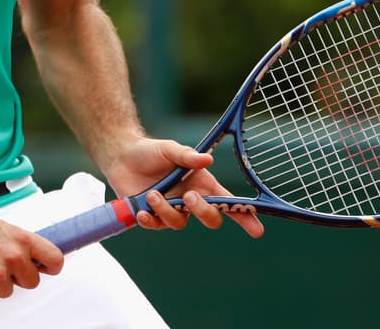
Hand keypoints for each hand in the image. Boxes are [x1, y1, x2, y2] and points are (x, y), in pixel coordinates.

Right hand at [0, 213, 63, 305]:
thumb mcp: (1, 228)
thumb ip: (20, 243)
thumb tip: (33, 257)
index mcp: (21, 239)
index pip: (54, 258)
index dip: (50, 267)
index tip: (45, 269)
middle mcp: (14, 256)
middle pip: (32, 282)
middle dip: (17, 278)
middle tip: (0, 266)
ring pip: (9, 292)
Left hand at [105, 137, 264, 239]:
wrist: (122, 156)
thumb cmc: (151, 151)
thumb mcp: (169, 149)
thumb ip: (186, 155)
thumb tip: (207, 159)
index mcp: (202, 184)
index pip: (228, 203)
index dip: (244, 217)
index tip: (257, 230)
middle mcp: (190, 200)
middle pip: (210, 218)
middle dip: (203, 211)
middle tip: (188, 196)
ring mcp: (171, 210)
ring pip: (179, 223)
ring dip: (166, 210)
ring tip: (152, 193)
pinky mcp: (152, 216)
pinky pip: (156, 226)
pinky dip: (150, 220)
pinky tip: (142, 211)